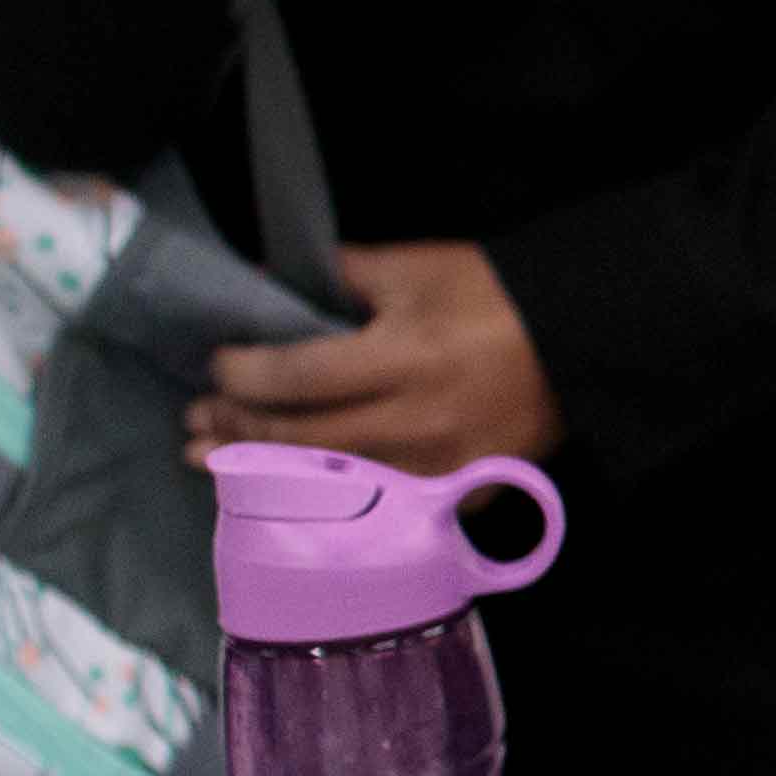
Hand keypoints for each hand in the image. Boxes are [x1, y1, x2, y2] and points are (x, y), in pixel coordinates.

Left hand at [185, 243, 564, 482]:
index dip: (244, 376)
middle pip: (299, 440)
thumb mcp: (420, 269)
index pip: (298, 379)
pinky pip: (370, 507)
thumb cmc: (496, 299)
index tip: (218, 365)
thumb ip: (341, 275)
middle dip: (237, 427)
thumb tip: (267, 282)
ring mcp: (436, 473)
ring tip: (210, 461)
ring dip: (260, 472)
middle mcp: (416, 425)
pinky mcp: (452, 502)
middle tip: (196, 419)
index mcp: (407, 359)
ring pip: (325, 486)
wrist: (578, 351)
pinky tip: (282, 488)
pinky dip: (319, 497)